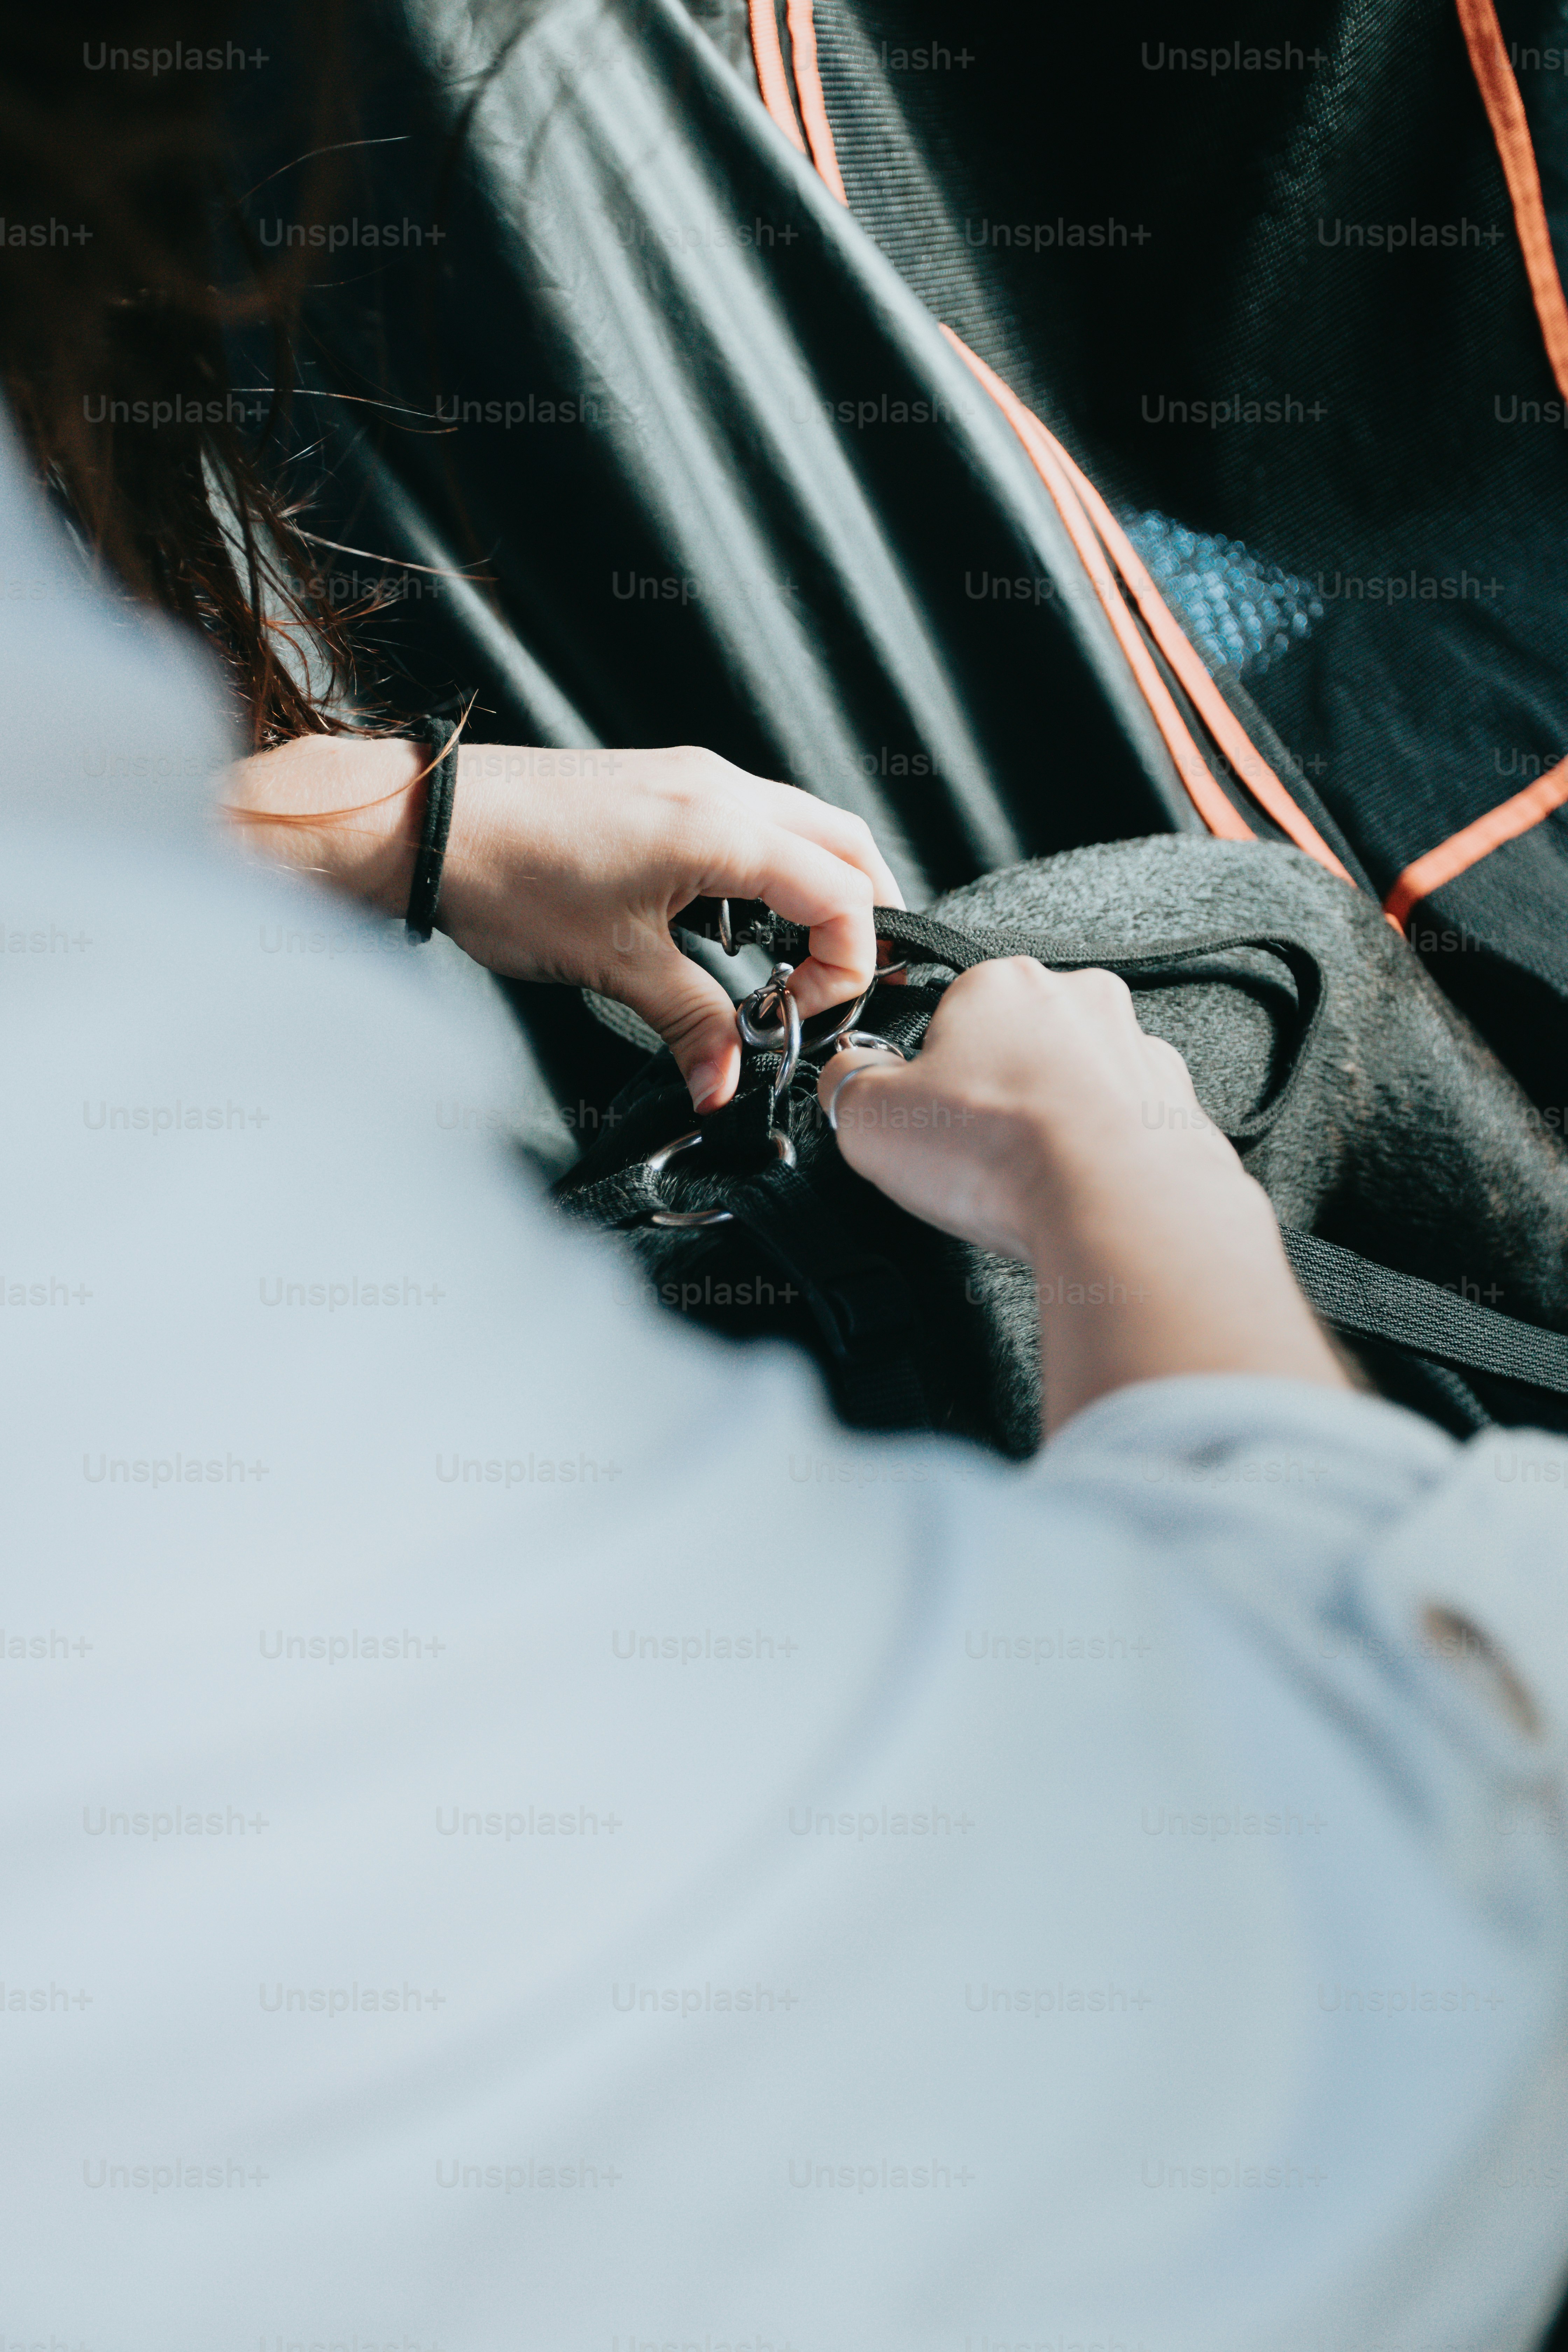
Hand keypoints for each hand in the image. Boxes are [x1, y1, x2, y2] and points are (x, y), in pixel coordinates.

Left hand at [441, 745, 902, 1108]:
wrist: (430, 821)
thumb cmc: (508, 875)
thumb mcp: (614, 966)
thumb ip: (690, 1023)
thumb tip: (726, 1082)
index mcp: (721, 827)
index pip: (841, 893)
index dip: (844, 964)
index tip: (798, 1012)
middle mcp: (720, 788)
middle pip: (847, 845)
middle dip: (862, 918)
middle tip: (838, 983)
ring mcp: (694, 776)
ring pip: (806, 825)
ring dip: (821, 889)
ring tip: (795, 957)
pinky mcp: (666, 781)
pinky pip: (756, 817)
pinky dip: (775, 866)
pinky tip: (739, 917)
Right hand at [819, 958, 1347, 1433]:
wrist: (1117, 1202)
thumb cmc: (1000, 1149)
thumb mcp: (867, 1116)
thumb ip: (845, 1083)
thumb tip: (845, 1076)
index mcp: (999, 980)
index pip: (946, 1014)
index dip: (926, 1074)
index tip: (923, 1117)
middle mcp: (1077, 997)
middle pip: (1014, 1046)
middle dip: (993, 1094)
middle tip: (973, 1154)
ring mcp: (1135, 1048)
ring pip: (1072, 1084)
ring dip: (1049, 1122)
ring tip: (1027, 1180)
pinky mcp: (1176, 1103)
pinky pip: (1123, 1125)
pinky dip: (1100, 1153)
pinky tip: (1077, 1189)